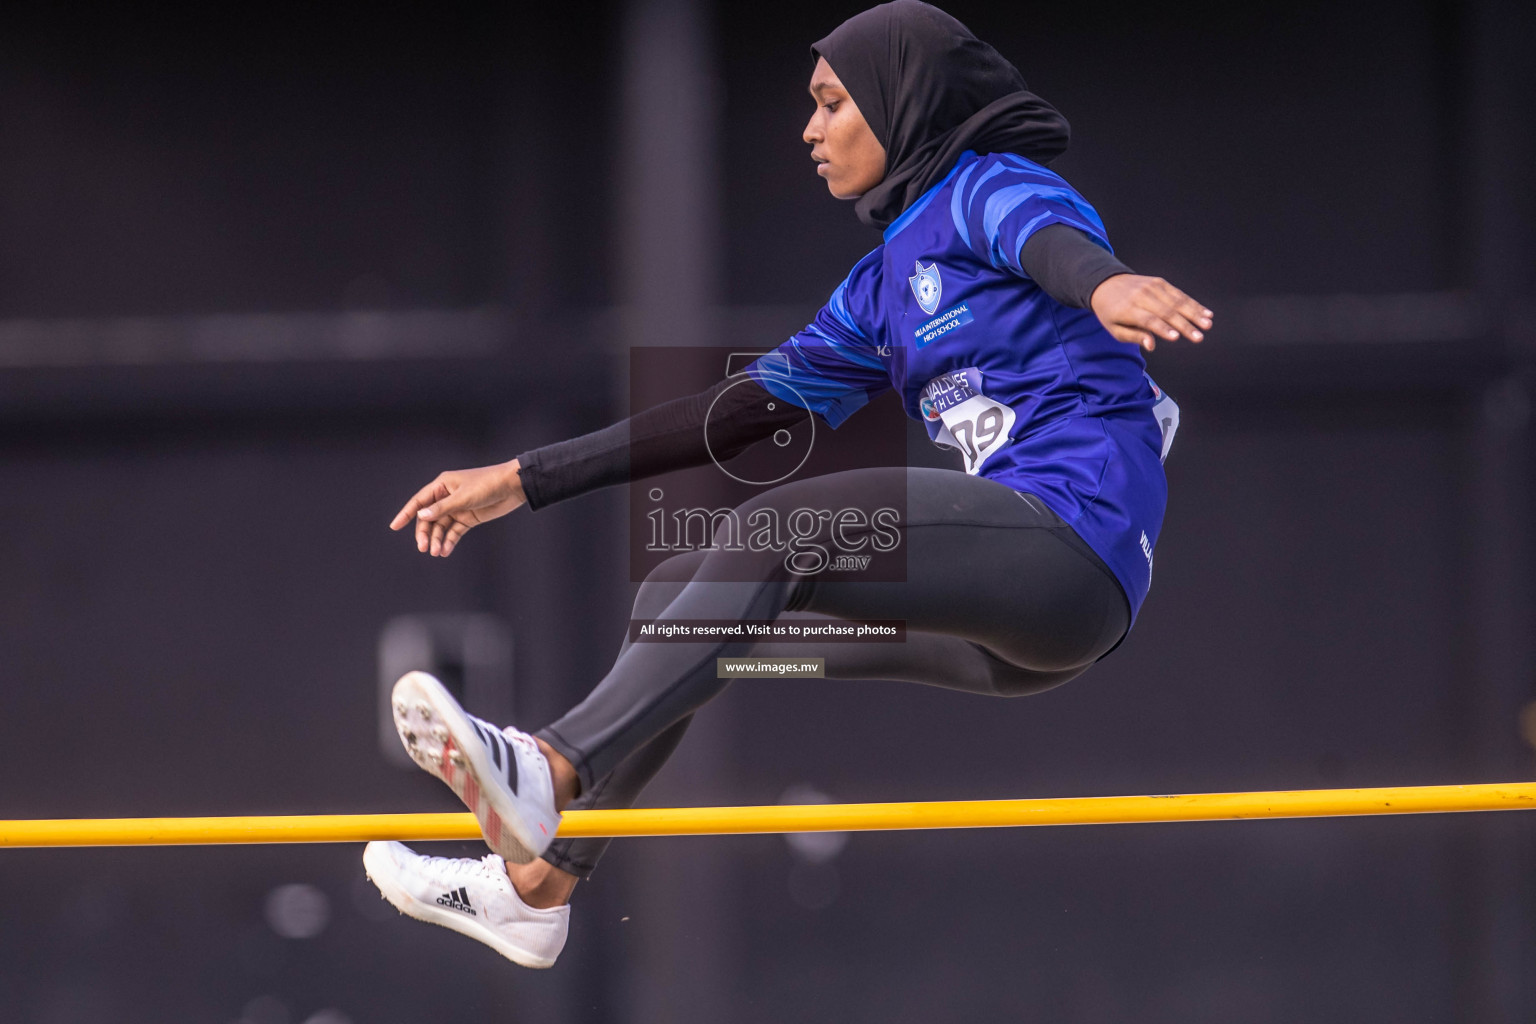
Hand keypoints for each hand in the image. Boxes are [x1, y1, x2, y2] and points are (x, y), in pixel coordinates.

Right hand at [389, 459, 526, 556]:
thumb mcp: (463, 497)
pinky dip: (449, 541)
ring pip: (441, 527)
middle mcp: (447, 497)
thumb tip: (421, 515)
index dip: (406, 513)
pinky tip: (446, 551)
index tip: (394, 526)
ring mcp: (457, 508)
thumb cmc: (487, 485)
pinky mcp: (468, 518)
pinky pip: (454, 531)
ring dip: (437, 539)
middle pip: (429, 518)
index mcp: (442, 485)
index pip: (419, 501)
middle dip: (425, 533)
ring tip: (437, 552)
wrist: (513, 487)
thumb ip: (442, 508)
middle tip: (424, 548)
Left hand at [1089, 274, 1211, 351]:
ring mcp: (1152, 287)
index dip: (1162, 329)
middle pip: (1166, 312)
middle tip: (1199, 337)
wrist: (1106, 284)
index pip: (1148, 320)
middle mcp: (1141, 296)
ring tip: (1208, 324)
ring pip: (1176, 301)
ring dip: (1194, 313)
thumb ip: (1134, 337)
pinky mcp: (1160, 282)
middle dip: (1185, 325)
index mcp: (1127, 310)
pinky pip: (1179, 294)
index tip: (1176, 337)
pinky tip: (1206, 313)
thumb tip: (1151, 346)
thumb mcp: (1115, 329)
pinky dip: (1193, 303)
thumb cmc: (1111, 313)